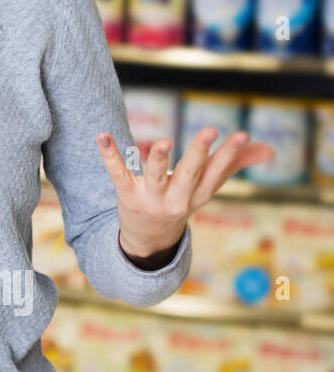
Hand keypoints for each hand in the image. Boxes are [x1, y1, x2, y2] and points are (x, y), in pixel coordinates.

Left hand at [97, 128, 274, 258]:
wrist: (148, 240)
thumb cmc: (180, 203)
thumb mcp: (206, 188)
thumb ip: (233, 165)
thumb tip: (268, 149)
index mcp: (199, 195)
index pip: (216, 173)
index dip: (229, 155)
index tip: (241, 134)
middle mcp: (177, 199)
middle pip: (190, 174)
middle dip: (199, 153)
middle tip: (210, 131)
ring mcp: (151, 198)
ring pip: (156, 176)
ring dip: (159, 160)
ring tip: (163, 143)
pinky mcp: (127, 195)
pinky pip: (118, 173)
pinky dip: (110, 155)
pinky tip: (102, 136)